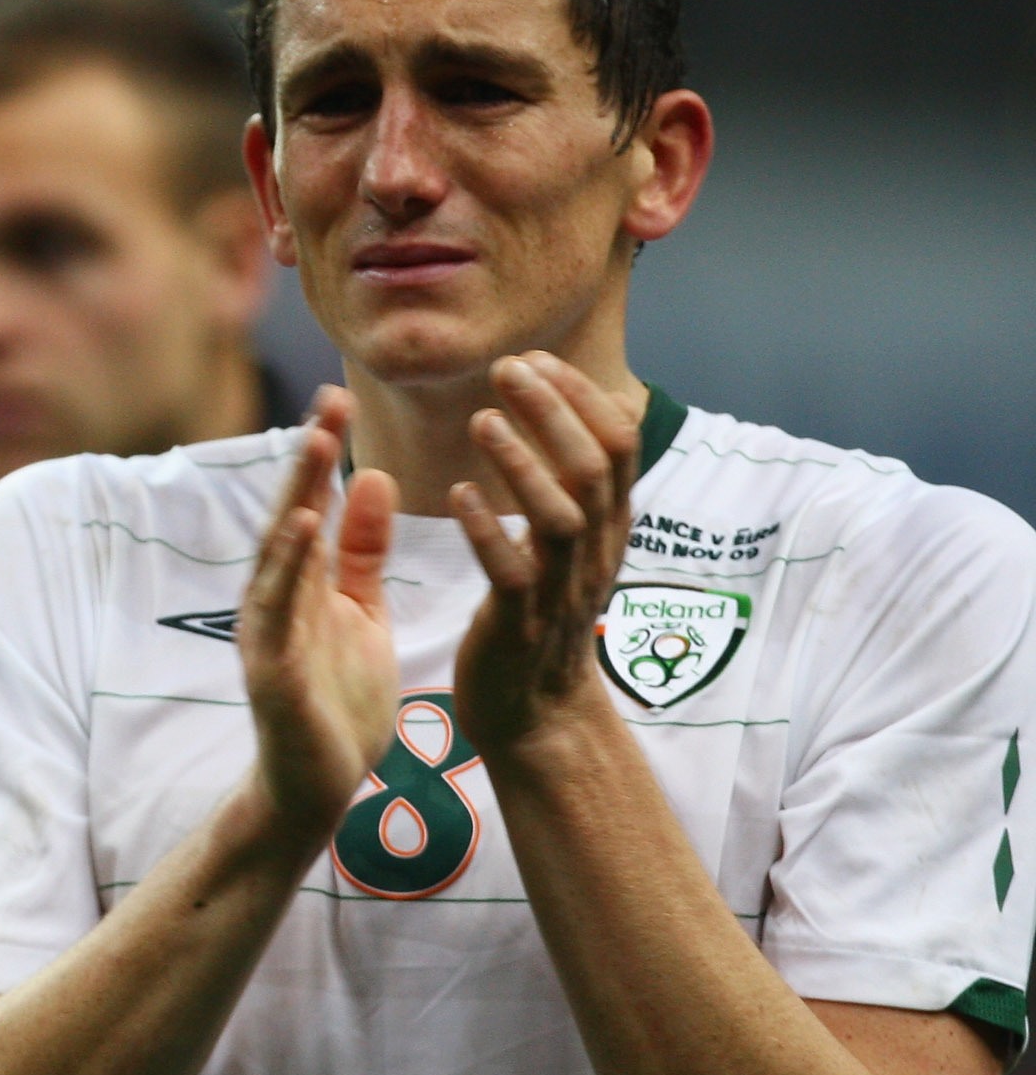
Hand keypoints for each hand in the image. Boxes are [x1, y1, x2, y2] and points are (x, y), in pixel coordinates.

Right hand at [237, 385, 399, 847]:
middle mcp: (276, 601)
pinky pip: (278, 609)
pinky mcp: (272, 669)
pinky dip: (288, 564)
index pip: (310, 507)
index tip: (341, 400)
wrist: (317, 787)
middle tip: (328, 400)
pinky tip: (303, 525)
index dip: (322, 456)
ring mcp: (268, 633)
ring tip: (315, 444)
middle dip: (307, 460)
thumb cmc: (337, 702)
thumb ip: (362, 552)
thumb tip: (372, 478)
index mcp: (301, 586)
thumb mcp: (361, 613)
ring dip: (293, 497)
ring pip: (277, 555)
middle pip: (288, 517)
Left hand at [449, 355, 637, 756]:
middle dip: (553, 411)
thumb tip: (583, 406)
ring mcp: (561, 589)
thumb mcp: (574, 545)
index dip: (580, 396)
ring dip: (522, 462)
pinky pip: (511, 572)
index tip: (536, 359)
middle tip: (507, 368)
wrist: (537, 714)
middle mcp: (595, 552)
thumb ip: (578, 485)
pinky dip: (486, 530)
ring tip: (482, 420)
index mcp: (608, 527)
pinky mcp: (519, 624)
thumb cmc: (543, 617)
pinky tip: (458, 495)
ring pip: (560, 516)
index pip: (617, 445)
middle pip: (593, 468)